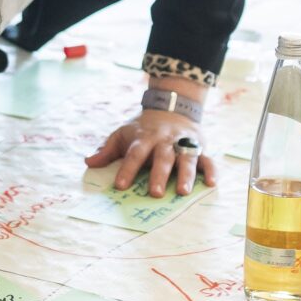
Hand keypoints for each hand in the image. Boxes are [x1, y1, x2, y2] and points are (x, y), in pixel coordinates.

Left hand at [87, 108, 216, 197]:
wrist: (172, 107)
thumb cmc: (143, 128)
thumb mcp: (123, 133)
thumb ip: (107, 149)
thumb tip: (89, 162)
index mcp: (144, 138)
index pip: (134, 154)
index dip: (127, 169)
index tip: (120, 186)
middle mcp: (165, 141)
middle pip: (162, 157)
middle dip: (159, 175)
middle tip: (155, 193)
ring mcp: (184, 144)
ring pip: (186, 159)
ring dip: (185, 175)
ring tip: (183, 192)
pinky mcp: (200, 147)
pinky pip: (207, 159)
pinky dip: (211, 171)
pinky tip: (211, 183)